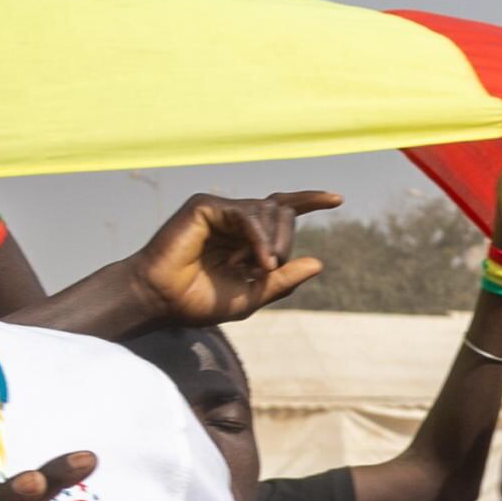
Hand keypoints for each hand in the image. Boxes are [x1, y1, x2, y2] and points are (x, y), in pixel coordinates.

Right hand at [127, 189, 350, 326]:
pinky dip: (258, 237)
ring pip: (268, 211)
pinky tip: (259, 261)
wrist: (163, 301)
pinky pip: (246, 215)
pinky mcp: (205, 206)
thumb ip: (283, 280)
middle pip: (281, 212)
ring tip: (261, 268)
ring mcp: (220, 210)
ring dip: (274, 242)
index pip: (282, 209)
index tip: (338, 199)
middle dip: (286, 240)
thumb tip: (319, 263)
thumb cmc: (200, 300)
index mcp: (246, 236)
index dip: (309, 200)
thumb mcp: (252, 295)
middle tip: (271, 268)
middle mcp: (235, 219)